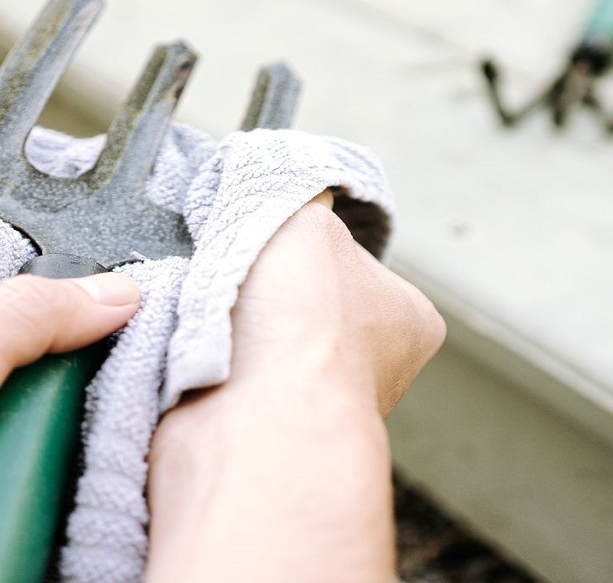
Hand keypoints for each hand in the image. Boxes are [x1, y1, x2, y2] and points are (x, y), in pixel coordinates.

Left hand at [0, 254, 140, 582]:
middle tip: (120, 342)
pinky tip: (55, 456)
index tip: (122, 240)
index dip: (47, 233)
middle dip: (55, 338)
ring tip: (98, 406)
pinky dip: (21, 455)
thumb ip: (24, 322)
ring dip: (43, 408)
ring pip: (4, 387)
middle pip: (2, 315)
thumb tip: (114, 292)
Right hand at [146, 192, 445, 582]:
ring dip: (228, 323)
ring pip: (260, 341)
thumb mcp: (304, 215)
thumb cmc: (300, 327)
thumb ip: (297, 188)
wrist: (252, 425)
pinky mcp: (263, 437)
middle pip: (303, 304)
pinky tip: (200, 349)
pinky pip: (228, 377)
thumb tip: (281, 175)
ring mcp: (318, 411)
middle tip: (239, 276)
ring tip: (215, 315)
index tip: (277, 243)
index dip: (309, 245)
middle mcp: (375, 372)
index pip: (358, 263)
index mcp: (412, 320)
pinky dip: (206, 359)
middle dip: (265, 290)